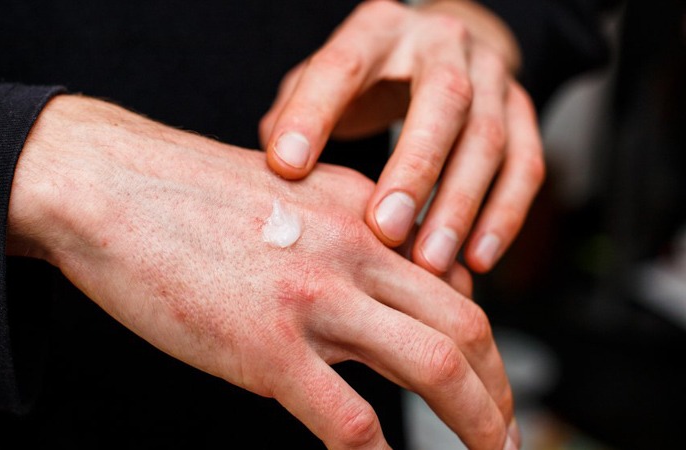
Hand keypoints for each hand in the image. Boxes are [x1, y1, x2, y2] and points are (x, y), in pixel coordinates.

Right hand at [8, 95, 517, 448]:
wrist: (109, 186)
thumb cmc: (184, 193)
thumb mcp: (285, 196)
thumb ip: (336, 238)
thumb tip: (364, 294)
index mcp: (359, 213)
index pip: (451, 280)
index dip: (476, 337)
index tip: (478, 374)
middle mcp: (354, 250)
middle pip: (467, 326)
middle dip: (500, 389)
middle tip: (507, 432)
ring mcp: (315, 300)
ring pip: (435, 368)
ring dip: (476, 424)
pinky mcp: (267, 348)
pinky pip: (350, 421)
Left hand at [260, 0, 544, 275]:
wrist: (435, 48)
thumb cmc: (364, 79)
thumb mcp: (321, 85)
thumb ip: (294, 122)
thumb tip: (273, 185)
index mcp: (376, 30)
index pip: (342, 66)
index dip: (314, 115)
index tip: (287, 168)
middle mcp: (441, 43)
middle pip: (442, 99)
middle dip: (415, 168)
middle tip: (386, 230)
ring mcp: (492, 73)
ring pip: (489, 137)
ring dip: (462, 205)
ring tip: (430, 263)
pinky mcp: (523, 109)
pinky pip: (526, 164)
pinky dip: (504, 215)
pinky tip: (477, 259)